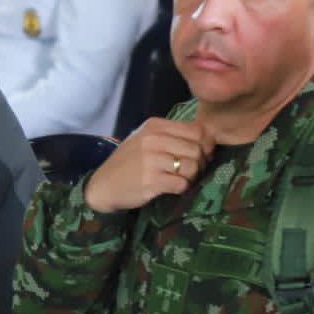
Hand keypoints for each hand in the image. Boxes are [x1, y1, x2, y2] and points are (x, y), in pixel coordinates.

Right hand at [84, 118, 214, 213]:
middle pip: (197, 149)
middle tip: (190, 170)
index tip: (201, 154)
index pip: (197, 130)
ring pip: (192, 167)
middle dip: (201, 162)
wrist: (104, 185)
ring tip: (179, 178)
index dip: (206, 144)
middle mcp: (153, 139)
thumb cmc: (129, 162)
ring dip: (191, 177)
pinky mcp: (152, 180)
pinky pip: (182, 184)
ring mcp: (152, 160)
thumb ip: (174, 135)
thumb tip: (209, 140)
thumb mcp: (147, 140)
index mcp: (155, 125)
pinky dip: (181, 188)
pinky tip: (170, 187)